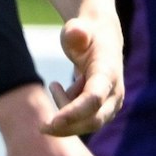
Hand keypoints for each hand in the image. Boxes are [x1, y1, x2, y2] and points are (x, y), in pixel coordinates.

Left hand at [42, 15, 122, 136]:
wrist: (101, 38)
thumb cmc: (86, 33)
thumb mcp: (78, 27)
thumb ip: (76, 31)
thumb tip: (76, 33)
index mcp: (108, 71)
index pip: (93, 98)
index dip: (74, 112)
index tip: (53, 122)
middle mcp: (114, 92)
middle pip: (93, 120)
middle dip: (67, 127)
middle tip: (41, 127)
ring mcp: (111, 103)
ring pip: (87, 124)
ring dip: (65, 114)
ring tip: (55, 85)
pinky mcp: (104, 110)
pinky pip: (83, 121)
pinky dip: (68, 110)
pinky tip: (64, 90)